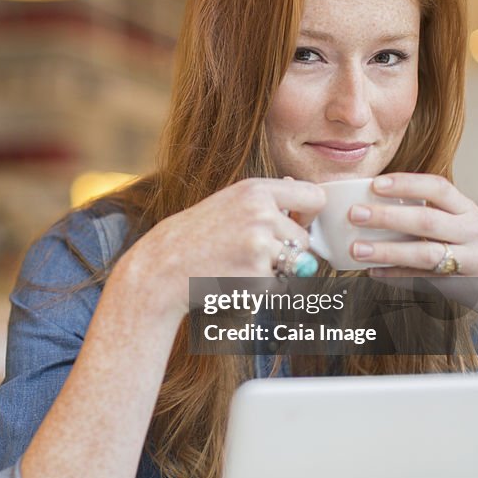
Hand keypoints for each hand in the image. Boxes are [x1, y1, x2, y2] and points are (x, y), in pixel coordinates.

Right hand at [115, 177, 325, 323]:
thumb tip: (307, 195)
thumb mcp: (229, 202)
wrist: (164, 265)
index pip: (313, 197)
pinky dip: (262, 286)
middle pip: (304, 240)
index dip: (310, 215)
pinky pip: (278, 284)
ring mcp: (260, 245)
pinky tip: (234, 277)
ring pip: (294, 264)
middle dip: (287, 251)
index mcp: (256, 190)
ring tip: (240, 264)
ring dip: (276, 269)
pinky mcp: (257, 275)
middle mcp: (262, 213)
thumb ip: (266, 200)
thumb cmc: (196, 235)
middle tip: (252, 252)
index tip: (297, 223)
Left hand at [345, 173, 477, 350]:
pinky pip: (426, 281)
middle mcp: (473, 231)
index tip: (375, 184)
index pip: (438, 187)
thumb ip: (435, 216)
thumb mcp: (469, 225)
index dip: (406, 183)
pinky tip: (374, 274)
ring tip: (356, 250)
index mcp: (469, 210)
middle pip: (427, 220)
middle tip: (355, 214)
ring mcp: (472, 260)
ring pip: (425, 254)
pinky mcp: (466, 286)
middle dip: (388, 216)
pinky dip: (398, 277)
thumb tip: (381, 207)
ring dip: (387, 252)